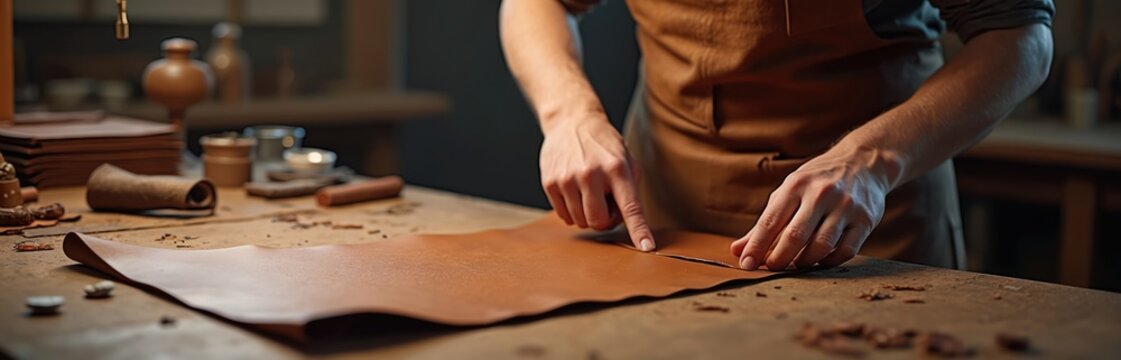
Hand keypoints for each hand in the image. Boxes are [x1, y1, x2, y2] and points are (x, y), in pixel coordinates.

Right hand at [539, 113, 654, 250]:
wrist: (571, 121)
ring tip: (589, 193)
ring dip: (587, 214)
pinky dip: (571, 211)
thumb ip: (631, 190)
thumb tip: (627, 223)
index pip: (630, 207)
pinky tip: (574, 192)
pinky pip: (563, 216)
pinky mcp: (550, 182)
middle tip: (606, 204)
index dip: (639, 230)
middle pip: (599, 222)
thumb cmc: (603, 145)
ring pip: (580, 221)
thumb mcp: (627, 160)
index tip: (646, 247)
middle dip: (605, 220)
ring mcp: (567, 179)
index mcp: (616, 168)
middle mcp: (590, 174)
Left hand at [730, 145, 895, 269]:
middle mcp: (821, 194)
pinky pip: (846, 251)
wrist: (864, 162)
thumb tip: (737, 250)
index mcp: (796, 185)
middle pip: (795, 236)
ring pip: (821, 246)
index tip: (746, 265)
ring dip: (804, 262)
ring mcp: (846, 206)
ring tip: (796, 264)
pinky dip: (830, 262)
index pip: (770, 222)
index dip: (756, 247)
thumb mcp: (789, 192)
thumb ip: (765, 222)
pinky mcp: (865, 220)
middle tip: (771, 268)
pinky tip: (821, 260)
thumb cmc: (817, 181)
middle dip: (779, 258)